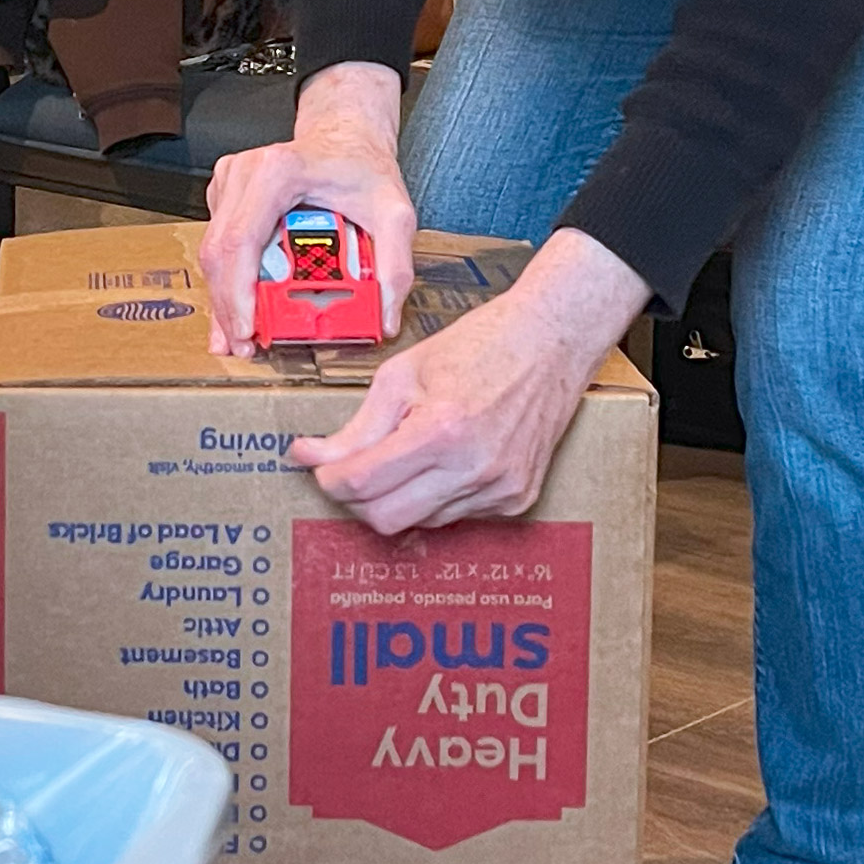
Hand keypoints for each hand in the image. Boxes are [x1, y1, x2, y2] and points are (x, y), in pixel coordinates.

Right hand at [202, 63, 412, 356]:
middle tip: (245, 345)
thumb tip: (385, 317)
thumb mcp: (394, 212)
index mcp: (279, 171)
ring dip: (224, 299)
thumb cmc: (361, 167)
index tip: (249, 330)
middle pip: (219, 252)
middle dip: (228, 306)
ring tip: (241, 337)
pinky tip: (237, 311)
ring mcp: (230, 182)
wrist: (345, 135)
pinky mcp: (226, 196)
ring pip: (212, 252)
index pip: (242, 240)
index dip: (237, 291)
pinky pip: (218, 246)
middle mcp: (245, 172)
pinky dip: (227, 282)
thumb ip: (395, 265)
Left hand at [292, 230, 649, 532]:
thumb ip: (357, 427)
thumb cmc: (482, 344)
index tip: (318, 466)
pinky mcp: (517, 500)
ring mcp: (500, 490)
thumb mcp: (403, 374)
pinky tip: (444, 460)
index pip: (362, 484)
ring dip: (400, 496)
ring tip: (409, 451)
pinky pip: (457, 516)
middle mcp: (474, 468)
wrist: (552, 340)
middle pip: (386, 519)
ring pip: (421, 522)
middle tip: (351, 468)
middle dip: (357, 498)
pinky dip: (437, 496)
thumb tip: (311, 457)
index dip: (328, 478)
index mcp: (441, 429)